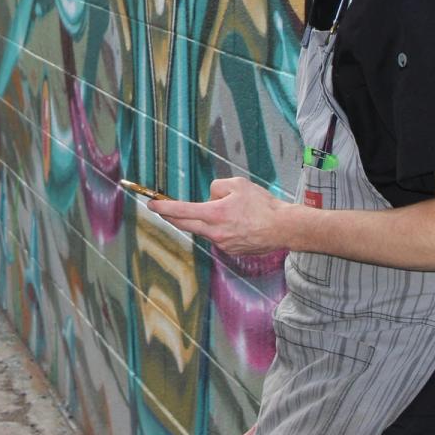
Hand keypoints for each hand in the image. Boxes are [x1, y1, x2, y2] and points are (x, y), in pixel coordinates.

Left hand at [147, 178, 287, 255]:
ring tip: (216, 210)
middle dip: (170, 217)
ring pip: (202, 230)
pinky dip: (216, 228)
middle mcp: (215, 232)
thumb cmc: (262, 204)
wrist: (283, 228)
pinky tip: (232, 222)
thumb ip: (217, 187)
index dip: (163, 207)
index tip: (151, 204)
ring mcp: (222, 243)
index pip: (181, 211)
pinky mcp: (230, 250)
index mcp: (215, 214)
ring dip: (199, 221)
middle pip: (184, 225)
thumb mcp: (238, 184)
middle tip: (160, 210)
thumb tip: (209, 197)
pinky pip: (216, 236)